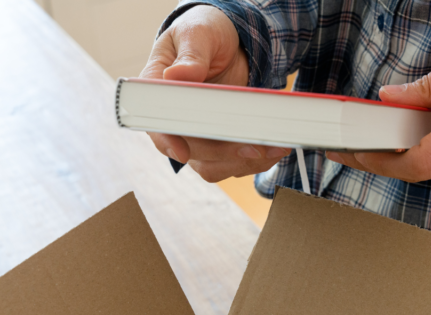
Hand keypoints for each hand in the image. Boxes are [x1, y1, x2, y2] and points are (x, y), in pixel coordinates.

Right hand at [141, 6, 290, 181]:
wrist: (230, 42)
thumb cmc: (205, 33)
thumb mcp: (198, 34)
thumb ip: (191, 55)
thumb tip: (177, 75)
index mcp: (158, 91)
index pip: (155, 123)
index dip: (167, 140)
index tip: (183, 152)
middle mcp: (174, 119)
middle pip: (190, 151)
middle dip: (223, 153)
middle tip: (255, 147)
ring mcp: (196, 135)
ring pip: (213, 165)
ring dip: (243, 162)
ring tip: (274, 148)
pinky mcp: (220, 143)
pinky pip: (233, 163)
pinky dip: (256, 160)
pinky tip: (275, 148)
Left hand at [325, 26, 430, 181]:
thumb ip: (426, 85)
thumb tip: (389, 101)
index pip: (421, 161)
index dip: (383, 161)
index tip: (356, 149)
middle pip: (421, 172)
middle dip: (380, 163)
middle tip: (347, 150)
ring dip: (399, 162)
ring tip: (369, 145)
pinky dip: (421, 156)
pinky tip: (403, 142)